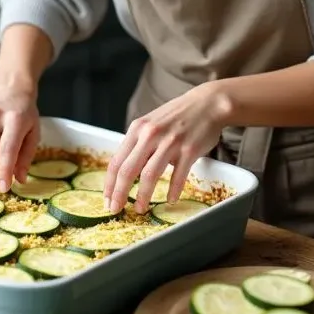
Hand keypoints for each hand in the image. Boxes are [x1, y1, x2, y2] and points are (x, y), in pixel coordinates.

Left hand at [103, 82, 230, 213]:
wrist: (206, 104)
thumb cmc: (176, 117)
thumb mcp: (151, 124)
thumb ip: (138, 144)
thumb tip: (125, 171)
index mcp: (137, 129)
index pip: (116, 161)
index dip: (109, 183)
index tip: (106, 199)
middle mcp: (151, 135)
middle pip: (128, 170)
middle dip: (119, 194)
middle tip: (115, 210)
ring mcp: (170, 142)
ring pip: (150, 175)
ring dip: (143, 196)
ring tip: (140, 209)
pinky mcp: (189, 150)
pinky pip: (178, 176)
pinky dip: (173, 190)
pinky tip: (170, 200)